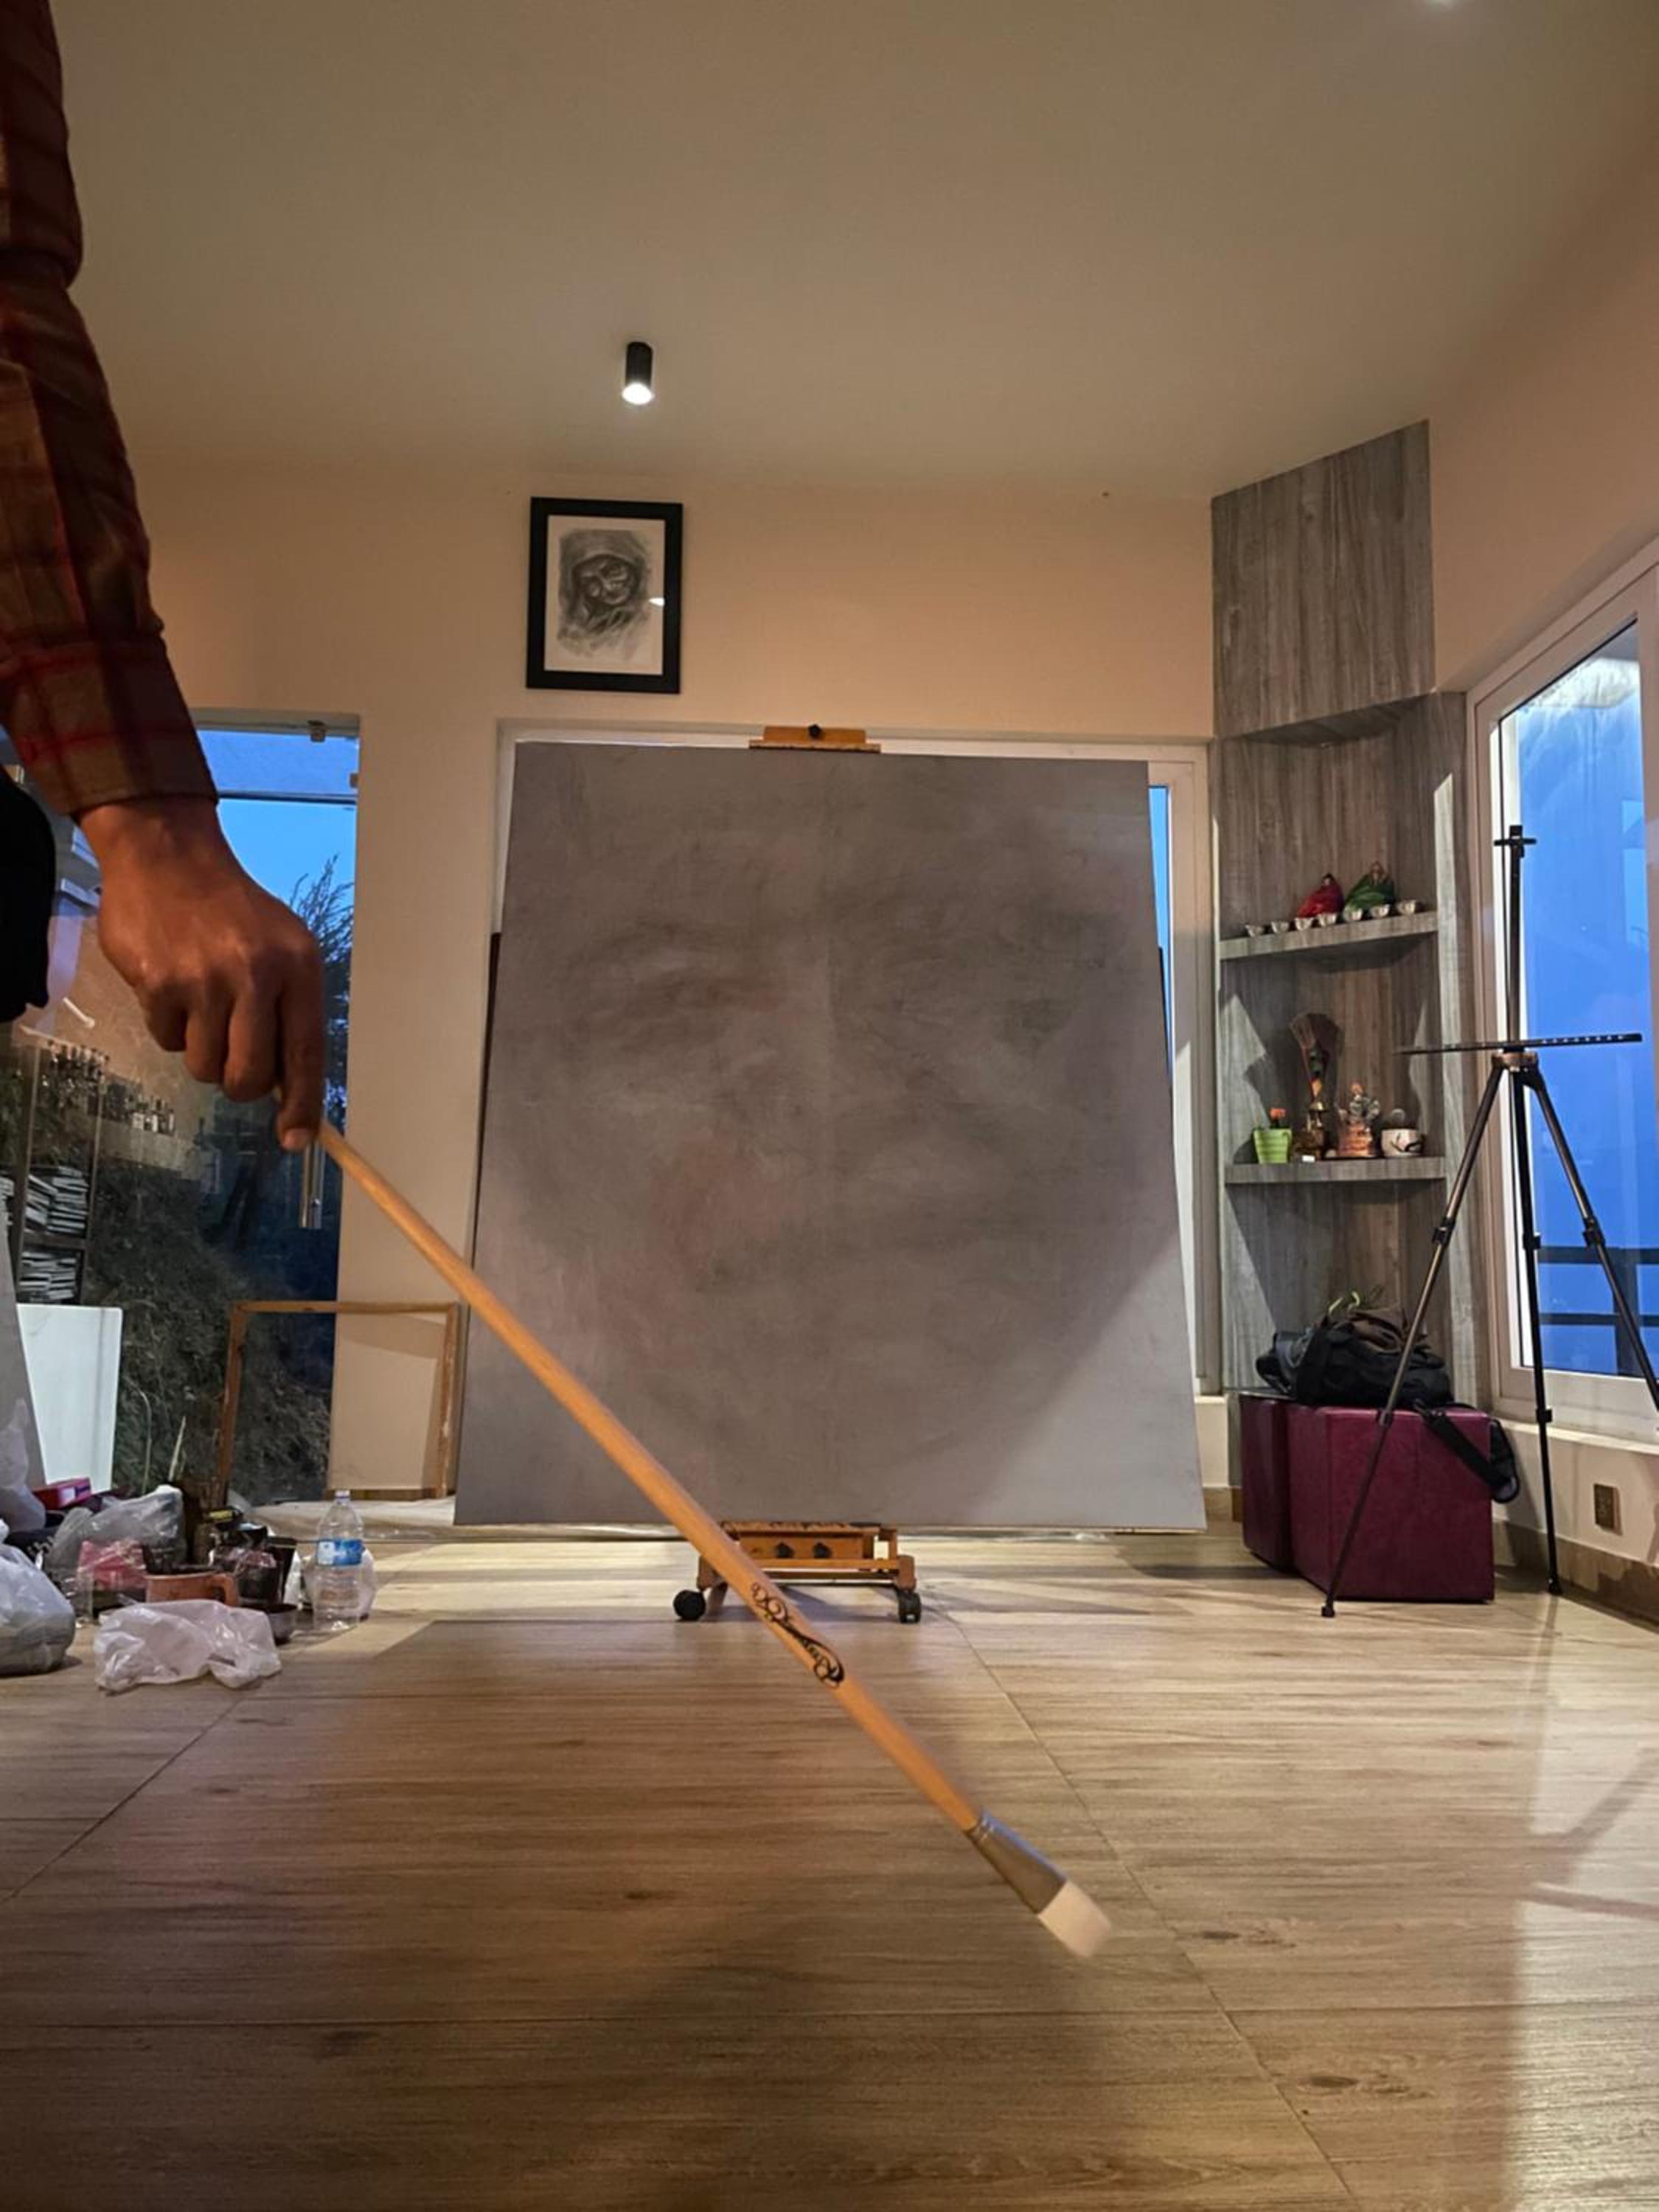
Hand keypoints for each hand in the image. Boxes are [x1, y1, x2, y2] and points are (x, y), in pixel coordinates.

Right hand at [80, 798, 324, 1149]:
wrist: (168, 856)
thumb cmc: (230, 911)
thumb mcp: (280, 949)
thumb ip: (288, 1012)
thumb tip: (288, 1088)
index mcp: (298, 967)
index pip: (306, 1054)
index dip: (302, 1105)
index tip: (296, 1140)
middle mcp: (256, 975)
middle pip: (249, 1077)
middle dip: (237, 1081)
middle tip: (228, 1054)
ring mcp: (206, 980)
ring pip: (204, 1066)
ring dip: (200, 1049)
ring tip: (199, 1005)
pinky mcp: (159, 984)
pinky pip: (166, 1040)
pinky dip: (167, 1024)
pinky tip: (170, 984)